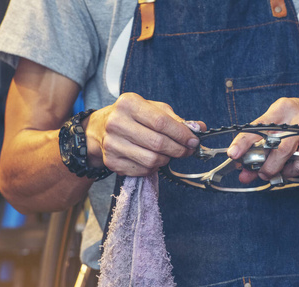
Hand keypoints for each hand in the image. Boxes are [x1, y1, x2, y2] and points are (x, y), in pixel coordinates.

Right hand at [84, 93, 205, 176]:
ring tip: (169, 154)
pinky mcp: (111, 161)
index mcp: (128, 104)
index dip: (181, 134)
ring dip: (167, 159)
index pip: (161, 122)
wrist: (99, 129)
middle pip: (158, 143)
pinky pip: (142, 170)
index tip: (194, 140)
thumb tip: (199, 128)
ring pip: (152, 159)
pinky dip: (154, 167)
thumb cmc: (132, 117)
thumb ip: (176, 118)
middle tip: (187, 150)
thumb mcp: (152, 109)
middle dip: (179, 149)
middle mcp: (116, 123)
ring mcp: (112, 144)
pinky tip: (153, 159)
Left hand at [227, 96, 298, 183]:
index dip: (244, 142)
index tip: (234, 154)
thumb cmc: (295, 117)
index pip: (259, 127)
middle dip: (269, 167)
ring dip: (289, 172)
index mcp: (282, 109)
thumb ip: (257, 145)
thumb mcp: (275, 121)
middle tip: (264, 173)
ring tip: (284, 170)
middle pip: (281, 150)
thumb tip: (243, 172)